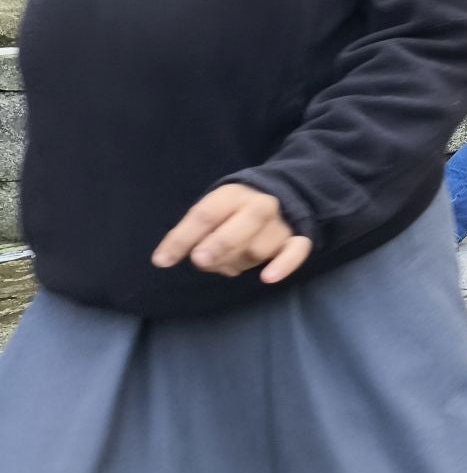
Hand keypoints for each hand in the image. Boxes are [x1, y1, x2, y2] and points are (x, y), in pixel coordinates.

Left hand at [152, 183, 311, 281]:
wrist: (279, 197)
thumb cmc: (232, 211)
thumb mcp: (211, 210)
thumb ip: (191, 232)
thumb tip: (163, 260)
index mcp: (233, 195)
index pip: (207, 214)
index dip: (184, 237)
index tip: (163, 261)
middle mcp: (261, 205)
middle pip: (244, 224)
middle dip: (220, 243)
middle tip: (200, 259)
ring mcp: (281, 223)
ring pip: (259, 248)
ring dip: (236, 262)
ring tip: (224, 265)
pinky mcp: (297, 240)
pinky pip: (296, 252)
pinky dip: (284, 265)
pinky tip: (267, 277)